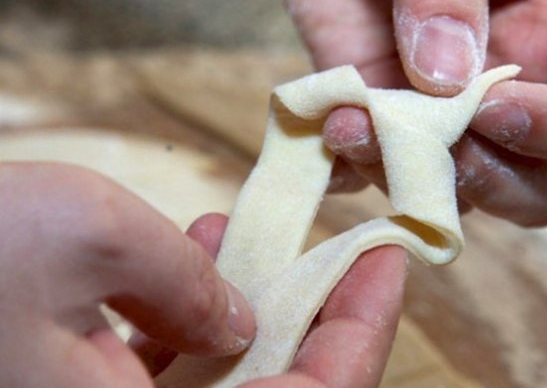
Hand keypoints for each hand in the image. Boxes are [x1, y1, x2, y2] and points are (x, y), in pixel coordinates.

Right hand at [0, 162, 407, 386]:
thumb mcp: (92, 238)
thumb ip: (185, 283)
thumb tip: (237, 315)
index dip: (360, 333)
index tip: (388, 263)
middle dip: (312, 320)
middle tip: (342, 255)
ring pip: (216, 377)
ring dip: (247, 306)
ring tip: (255, 240)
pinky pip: (162, 365)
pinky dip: (188, 311)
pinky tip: (196, 254)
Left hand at [284, 0, 546, 225]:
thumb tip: (444, 76)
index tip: (493, 109)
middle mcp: (514, 97)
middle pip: (540, 187)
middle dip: (489, 178)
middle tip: (434, 135)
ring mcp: (445, 123)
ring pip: (458, 196)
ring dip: (407, 176)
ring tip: (352, 124)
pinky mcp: (385, 130)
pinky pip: (377, 175)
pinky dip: (352, 167)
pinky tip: (330, 131)